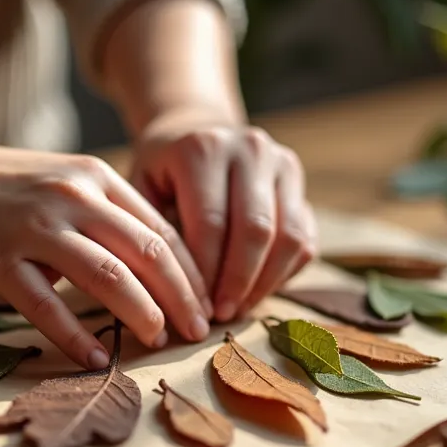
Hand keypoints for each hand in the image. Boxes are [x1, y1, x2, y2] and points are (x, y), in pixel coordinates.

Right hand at [0, 141, 212, 368]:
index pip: (163, 229)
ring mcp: (34, 229)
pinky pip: (47, 307)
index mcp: (95, 178)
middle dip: (181, 299)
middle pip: (148, 254)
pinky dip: (76, 338)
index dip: (193, 273)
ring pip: (108, 277)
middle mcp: (71, 197)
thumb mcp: (63, 183)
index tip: (207, 305)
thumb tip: (160, 269)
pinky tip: (96, 361)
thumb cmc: (0, 189)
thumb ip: (107, 215)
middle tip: (196, 333)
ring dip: (141, 315)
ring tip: (157, 342)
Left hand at [130, 114, 317, 321]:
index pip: (211, 223)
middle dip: (238, 282)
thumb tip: (157, 295)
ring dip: (265, 282)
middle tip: (221, 317)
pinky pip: (305, 238)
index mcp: (203, 148)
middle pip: (256, 230)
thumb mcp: (140, 188)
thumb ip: (149, 231)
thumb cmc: (161, 172)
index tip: (195, 308)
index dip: (206, 273)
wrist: (195, 130)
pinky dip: (284, 273)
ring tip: (239, 308)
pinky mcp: (299, 180)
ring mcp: (281, 162)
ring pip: (289, 236)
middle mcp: (249, 148)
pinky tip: (256, 291)